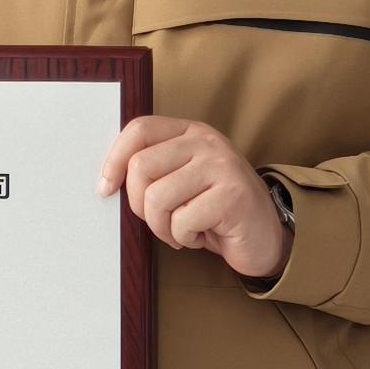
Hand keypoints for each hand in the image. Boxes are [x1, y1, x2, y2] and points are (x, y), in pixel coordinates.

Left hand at [100, 115, 290, 281]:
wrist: (264, 237)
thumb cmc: (215, 211)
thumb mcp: (183, 180)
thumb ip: (155, 170)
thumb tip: (106, 181)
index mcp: (191, 132)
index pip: (140, 129)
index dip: (114, 159)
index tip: (105, 188)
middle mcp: (207, 142)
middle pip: (141, 167)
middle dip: (139, 205)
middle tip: (160, 220)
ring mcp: (222, 166)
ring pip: (157, 198)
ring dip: (162, 227)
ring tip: (181, 230)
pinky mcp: (232, 196)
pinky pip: (182, 221)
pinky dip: (183, 239)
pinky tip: (200, 236)